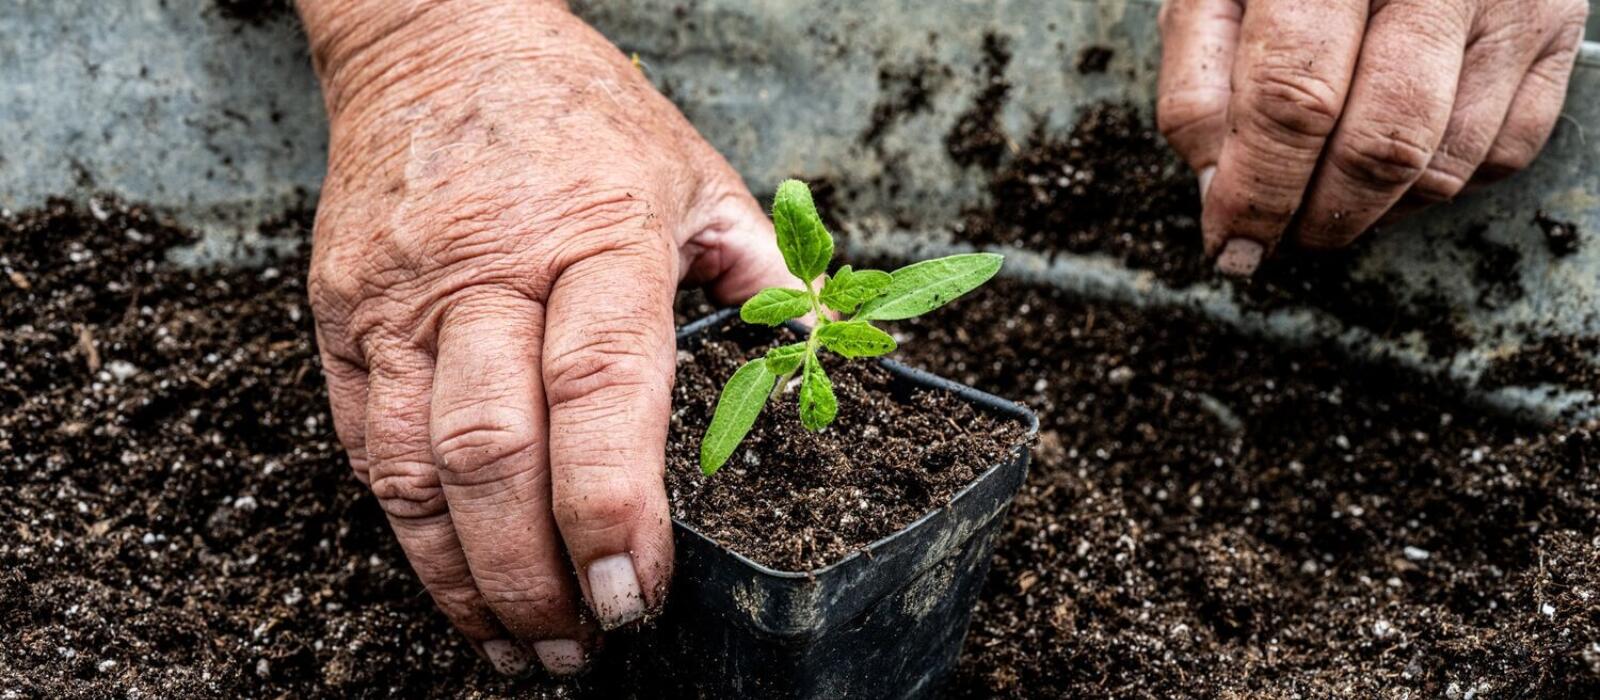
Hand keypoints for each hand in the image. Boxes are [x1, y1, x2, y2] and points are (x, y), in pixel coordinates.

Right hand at [297, 0, 790, 675]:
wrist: (435, 39)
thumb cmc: (577, 110)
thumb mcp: (692, 170)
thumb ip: (757, 266)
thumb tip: (817, 349)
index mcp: (596, 230)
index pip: (601, 384)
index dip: (615, 502)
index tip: (638, 588)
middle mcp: (488, 268)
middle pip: (497, 448)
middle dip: (539, 571)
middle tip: (584, 648)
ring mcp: (402, 296)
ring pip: (417, 466)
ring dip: (469, 578)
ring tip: (523, 647)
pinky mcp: (343, 316)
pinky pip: (366, 445)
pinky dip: (412, 534)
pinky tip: (457, 586)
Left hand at [1157, 0, 1588, 274]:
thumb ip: (1200, 82)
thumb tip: (1219, 191)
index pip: (1293, 101)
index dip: (1258, 192)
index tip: (1231, 244)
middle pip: (1379, 145)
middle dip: (1317, 216)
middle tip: (1277, 235)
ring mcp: (1510, 1)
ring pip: (1443, 164)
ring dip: (1373, 210)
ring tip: (1325, 196)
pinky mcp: (1557, 30)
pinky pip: (1503, 152)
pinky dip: (1438, 182)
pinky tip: (1392, 165)